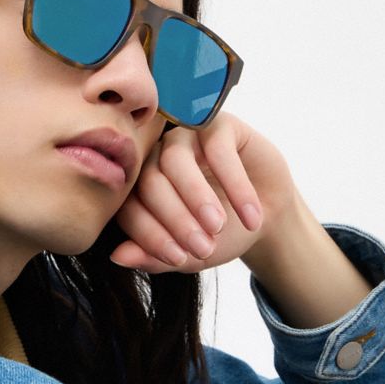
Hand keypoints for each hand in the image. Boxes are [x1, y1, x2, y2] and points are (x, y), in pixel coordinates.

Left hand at [109, 111, 296, 272]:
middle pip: (150, 183)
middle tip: (203, 247)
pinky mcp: (217, 125)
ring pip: (175, 161)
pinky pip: (218, 150)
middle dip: (176, 220)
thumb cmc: (221, 233)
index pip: (130, 209)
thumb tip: (118, 258)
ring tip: (218, 227)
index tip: (179, 258)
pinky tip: (249, 215)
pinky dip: (235, 185)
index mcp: (139, 190)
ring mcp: (183, 138)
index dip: (151, 236)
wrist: (266, 216)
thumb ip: (155, 257)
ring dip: (197, 198)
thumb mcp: (190, 254)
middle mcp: (154, 159)